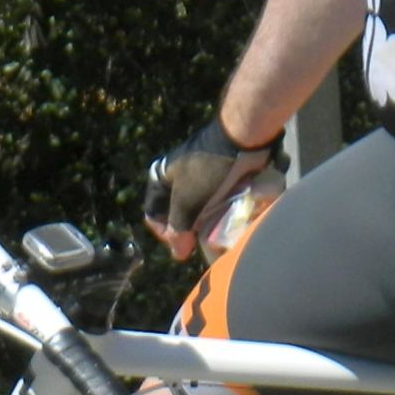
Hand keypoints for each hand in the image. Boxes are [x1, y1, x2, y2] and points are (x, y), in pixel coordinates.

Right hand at [143, 116, 280, 260]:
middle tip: (199, 241)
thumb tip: (178, 254)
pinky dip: (217, 212)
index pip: (153, 215)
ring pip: (197, 208)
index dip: (164, 233)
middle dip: (187, 229)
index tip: (182, 243)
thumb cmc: (207, 170)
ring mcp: (198, 176)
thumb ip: (178, 229)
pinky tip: (225, 220)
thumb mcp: (186, 202)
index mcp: (160, 178)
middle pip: (176, 213)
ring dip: (204, 222)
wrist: (240, 140)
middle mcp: (176, 177)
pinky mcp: (218, 176)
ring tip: (214, 233)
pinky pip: (213, 200)